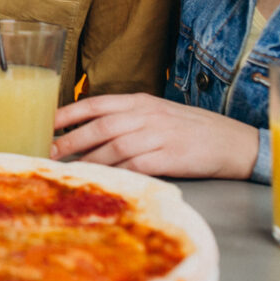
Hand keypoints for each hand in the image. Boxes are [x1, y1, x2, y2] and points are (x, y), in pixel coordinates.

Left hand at [50, 93, 259, 178]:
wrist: (233, 142)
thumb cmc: (192, 130)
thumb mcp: (158, 114)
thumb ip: (128, 119)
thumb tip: (91, 131)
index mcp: (141, 102)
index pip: (96, 104)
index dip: (68, 113)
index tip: (46, 123)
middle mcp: (146, 115)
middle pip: (100, 127)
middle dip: (71, 140)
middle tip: (50, 152)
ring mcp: (159, 135)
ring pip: (114, 147)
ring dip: (88, 159)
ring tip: (70, 170)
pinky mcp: (170, 157)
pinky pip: (135, 165)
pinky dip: (116, 172)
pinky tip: (103, 178)